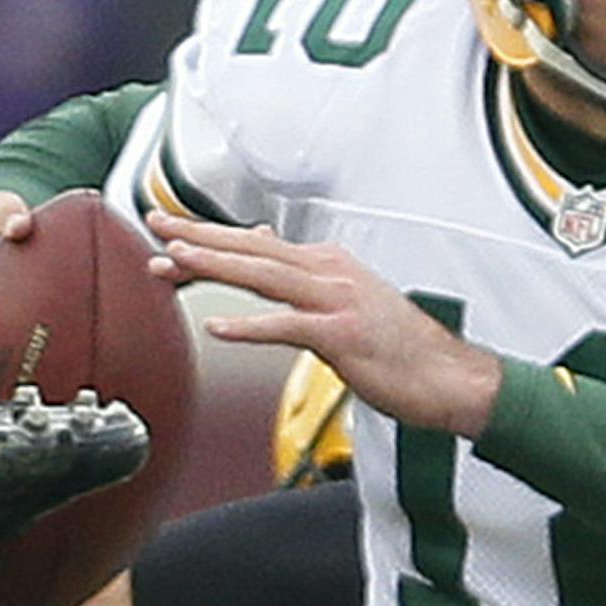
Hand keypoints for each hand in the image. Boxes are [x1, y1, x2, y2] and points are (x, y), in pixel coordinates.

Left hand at [147, 214, 504, 437]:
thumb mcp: (350, 301)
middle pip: (253, 250)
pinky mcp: (343, 337)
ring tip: (174, 260)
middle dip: (199, 236)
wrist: (451, 378)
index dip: (209, 238)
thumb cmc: (402, 349)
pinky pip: (288, 328)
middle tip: (154, 227)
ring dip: (216, 265)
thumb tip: (266, 247)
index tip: (168, 231)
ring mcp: (337, 302)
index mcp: (328, 265)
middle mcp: (330, 273)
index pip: (257, 246)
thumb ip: (305, 278)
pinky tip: (220, 326)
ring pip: (265, 276)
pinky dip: (253, 326)